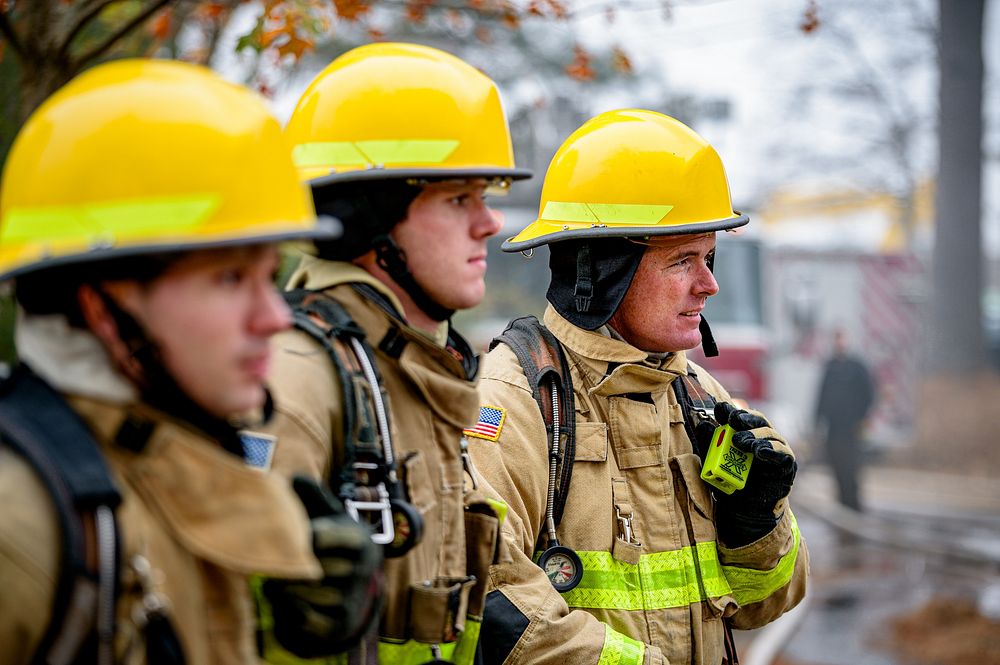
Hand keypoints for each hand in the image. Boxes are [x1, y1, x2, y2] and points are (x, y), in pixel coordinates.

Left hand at [262, 476, 383, 656]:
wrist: (351, 593)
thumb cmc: (331, 545)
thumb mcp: (329, 517)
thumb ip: (311, 495)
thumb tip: (292, 479)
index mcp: (359, 539)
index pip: (335, 536)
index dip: (310, 536)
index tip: (293, 537)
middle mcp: (362, 570)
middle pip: (310, 567)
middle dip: (286, 566)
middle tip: (273, 561)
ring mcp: (352, 599)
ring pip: (301, 593)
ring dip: (281, 588)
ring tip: (279, 581)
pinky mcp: (339, 625)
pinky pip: (301, 618)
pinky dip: (286, 610)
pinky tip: (286, 601)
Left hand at [695, 403, 796, 547]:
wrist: (744, 510)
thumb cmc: (730, 482)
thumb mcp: (715, 462)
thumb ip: (710, 444)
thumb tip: (702, 424)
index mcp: (747, 434)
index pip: (741, 417)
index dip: (731, 411)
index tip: (720, 409)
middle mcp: (764, 439)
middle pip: (758, 421)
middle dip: (745, 418)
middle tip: (733, 419)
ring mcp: (777, 451)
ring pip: (770, 435)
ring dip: (755, 436)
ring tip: (741, 441)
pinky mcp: (786, 466)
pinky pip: (782, 455)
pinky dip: (772, 451)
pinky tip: (760, 451)